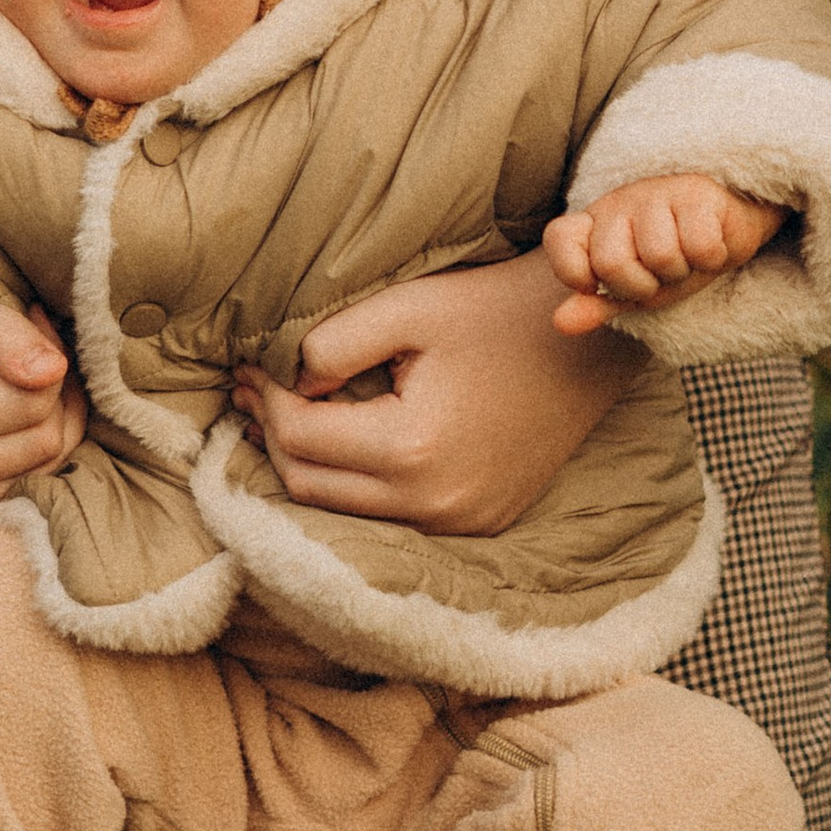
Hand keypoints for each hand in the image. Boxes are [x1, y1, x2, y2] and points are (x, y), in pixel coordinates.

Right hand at [0, 236, 87, 519]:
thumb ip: (3, 333)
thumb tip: (55, 371)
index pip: (35, 402)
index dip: (50, 351)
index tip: (29, 312)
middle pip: (43, 441)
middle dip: (51, 386)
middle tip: (24, 336)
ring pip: (40, 467)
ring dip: (42, 416)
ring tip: (7, 368)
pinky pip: (18, 482)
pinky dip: (24, 443)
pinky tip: (1, 403)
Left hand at [231, 253, 638, 536]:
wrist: (583, 339)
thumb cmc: (491, 311)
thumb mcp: (405, 308)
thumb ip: (332, 346)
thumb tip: (286, 383)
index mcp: (412, 451)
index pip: (300, 437)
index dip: (263, 398)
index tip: (247, 363)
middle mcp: (435, 505)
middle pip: (311, 487)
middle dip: (271, 435)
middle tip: (249, 387)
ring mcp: (459, 523)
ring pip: (344, 509)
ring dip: (306, 463)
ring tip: (281, 411)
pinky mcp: (477, 523)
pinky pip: (389, 513)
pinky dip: (353, 480)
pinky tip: (340, 435)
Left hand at [542, 174, 787, 333]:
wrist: (728, 230)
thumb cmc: (674, 258)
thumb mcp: (634, 288)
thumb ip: (598, 304)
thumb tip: (561, 323)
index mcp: (595, 222)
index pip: (559, 239)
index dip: (575, 272)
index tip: (601, 285)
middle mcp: (620, 203)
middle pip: (611, 262)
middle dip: (642, 285)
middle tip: (659, 274)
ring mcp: (657, 193)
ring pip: (660, 256)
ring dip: (680, 272)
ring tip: (686, 258)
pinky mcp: (697, 194)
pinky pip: (700, 246)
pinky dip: (711, 259)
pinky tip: (711, 246)